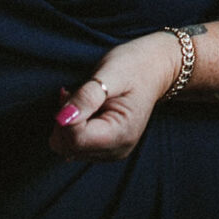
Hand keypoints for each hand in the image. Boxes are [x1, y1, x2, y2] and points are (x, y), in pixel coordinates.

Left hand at [52, 32, 182, 161]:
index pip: (75, 139)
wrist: (155, 68)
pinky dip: (71, 127)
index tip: (69, 91)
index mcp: (120, 134)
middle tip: (75, 93)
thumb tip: (63, 118)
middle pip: (68, 147)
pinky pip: (74, 145)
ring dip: (66, 122)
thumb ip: (87, 97)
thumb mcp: (111, 73)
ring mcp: (110, 152)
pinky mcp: (104, 148)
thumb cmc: (134, 66)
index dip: (65, 116)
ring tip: (83, 99)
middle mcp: (115, 150)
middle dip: (64, 119)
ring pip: (67, 147)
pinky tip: (84, 109)